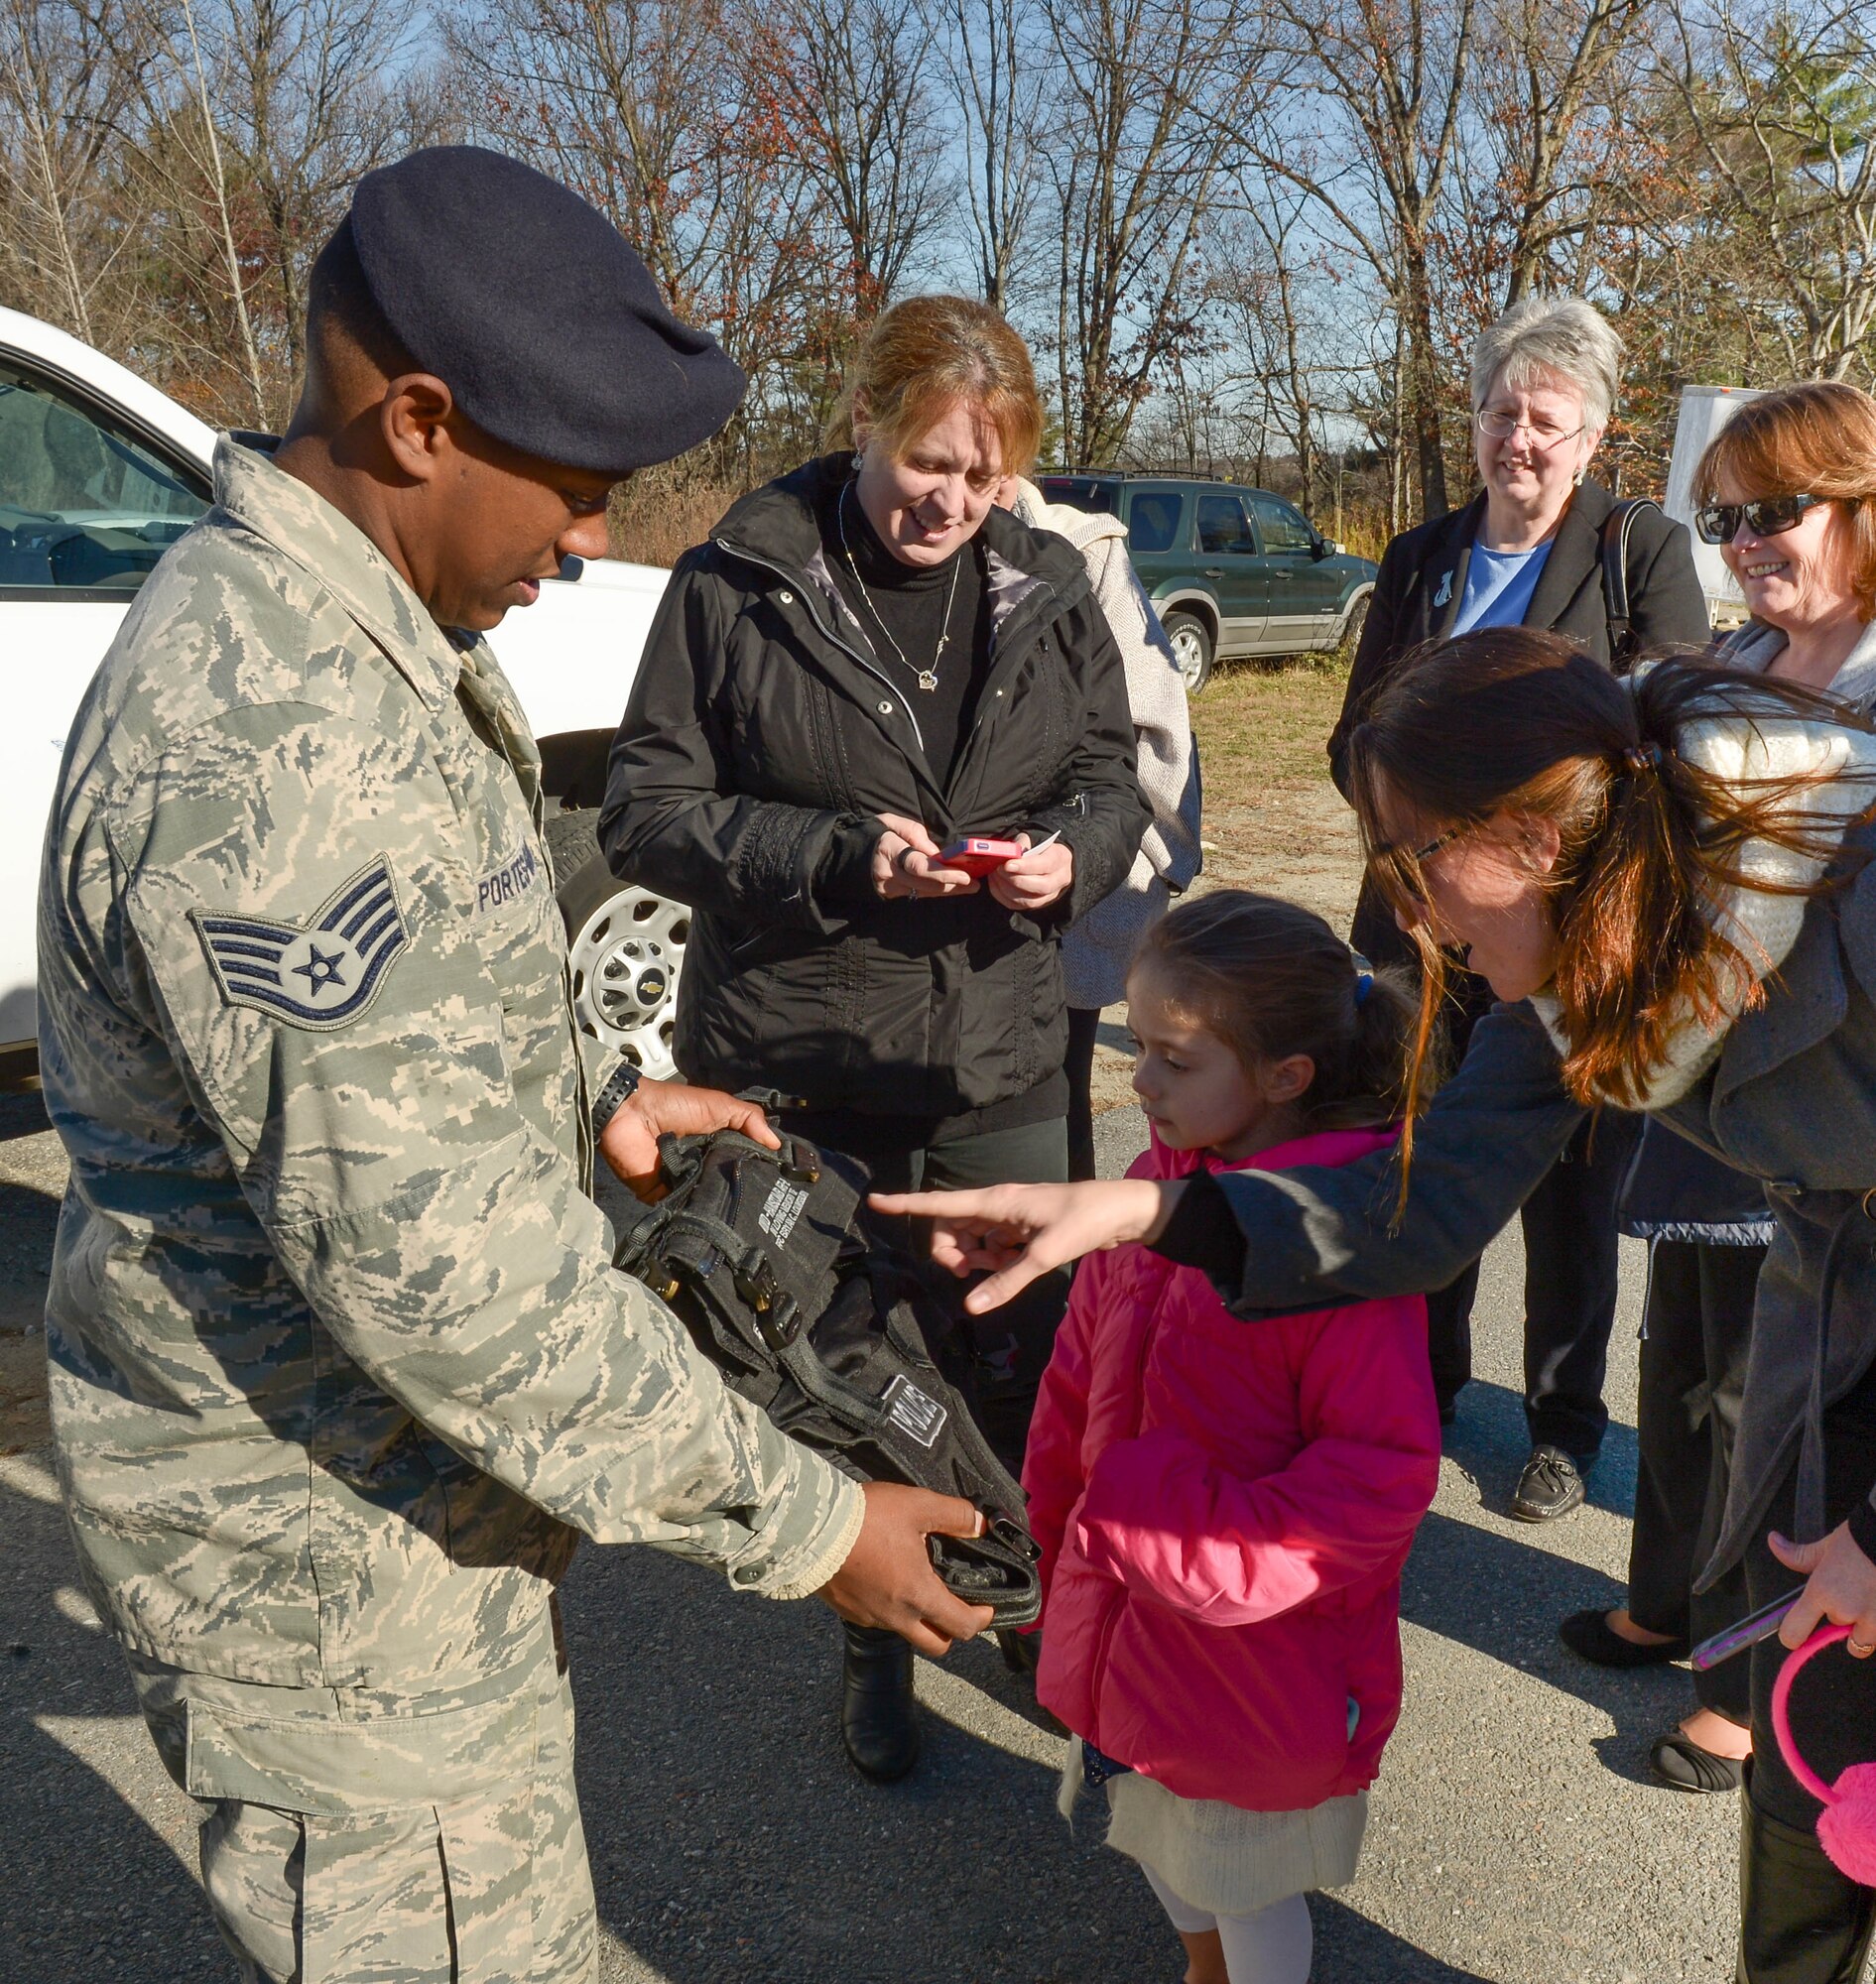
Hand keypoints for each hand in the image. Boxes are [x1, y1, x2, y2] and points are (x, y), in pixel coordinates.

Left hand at [599, 1076, 780, 1201]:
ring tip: (744, 1218)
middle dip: (743, 1194)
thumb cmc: (674, 1104)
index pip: (742, 1164)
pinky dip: (695, 1212)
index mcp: (717, 1146)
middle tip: (767, 1208)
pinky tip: (714, 1217)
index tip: (781, 1186)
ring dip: (722, 1205)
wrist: (630, 1114)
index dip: (759, 1172)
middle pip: (728, 1186)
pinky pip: (684, 1210)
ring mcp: (684, 1185)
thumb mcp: (719, 1105)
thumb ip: (749, 1119)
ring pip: (709, 1201)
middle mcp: (704, 1167)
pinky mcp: (664, 1199)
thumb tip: (777, 1145)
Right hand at [816, 1481, 995, 1654]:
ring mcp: (870, 1617)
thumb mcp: (917, 1506)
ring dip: (919, 1619)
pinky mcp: (849, 1611)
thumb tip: (980, 1523)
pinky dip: (891, 1608)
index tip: (988, 1608)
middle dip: (952, 1631)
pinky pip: (879, 1619)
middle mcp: (896, 1616)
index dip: (982, 1620)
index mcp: (919, 1595)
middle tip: (957, 1606)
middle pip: (935, 1645)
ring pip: (905, 1632)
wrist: (809, 1530)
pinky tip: (887, 1580)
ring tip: (920, 1586)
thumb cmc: (866, 1519)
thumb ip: (954, 1514)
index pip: (962, 1627)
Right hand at [868, 1177, 1180, 1311]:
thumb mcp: (1045, 1255)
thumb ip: (1007, 1280)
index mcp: (995, 1200)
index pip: (940, 1202)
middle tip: (970, 1271)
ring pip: (970, 1239)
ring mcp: (1007, 1218)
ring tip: (1001, 1269)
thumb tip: (971, 1306)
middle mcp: (996, 1205)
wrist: (1120, 1213)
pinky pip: (992, 1246)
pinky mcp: (1020, 1231)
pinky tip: (1015, 1267)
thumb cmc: (1084, 1221)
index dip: (906, 1203)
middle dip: (950, 1250)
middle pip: (949, 1226)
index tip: (875, 1201)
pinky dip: (995, 1261)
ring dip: (975, 1258)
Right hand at [872, 812, 979, 900]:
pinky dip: (937, 891)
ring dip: (949, 890)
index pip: (918, 866)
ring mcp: (889, 888)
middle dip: (953, 885)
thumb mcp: (891, 823)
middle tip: (975, 884)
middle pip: (925, 885)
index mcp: (888, 849)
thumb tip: (938, 854)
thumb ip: (916, 835)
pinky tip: (954, 888)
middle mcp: (888, 873)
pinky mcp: (890, 895)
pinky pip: (918, 894)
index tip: (965, 875)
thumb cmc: (872, 833)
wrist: (843, 855)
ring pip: (924, 893)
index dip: (943, 873)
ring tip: (971, 887)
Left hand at [988, 832, 1073, 912]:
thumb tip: (1007, 852)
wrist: (1042, 861)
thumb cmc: (1035, 848)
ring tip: (995, 874)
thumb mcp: (1031, 839)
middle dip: (1016, 879)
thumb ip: (1021, 844)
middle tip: (999, 869)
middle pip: (1042, 886)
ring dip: (1007, 888)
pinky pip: (1018, 905)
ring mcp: (1050, 895)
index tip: (1007, 864)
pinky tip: (995, 883)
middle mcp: (1060, 879)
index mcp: (1061, 858)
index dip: (1026, 866)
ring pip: (1030, 900)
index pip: (1046, 864)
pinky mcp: (1036, 904)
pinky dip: (1002, 896)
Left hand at [1771, 1520, 1875, 1653]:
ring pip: (1862, 1641)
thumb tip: (1773, 1541)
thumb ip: (1798, 1555)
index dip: (1792, 1637)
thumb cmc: (1861, 1541)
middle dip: (1842, 1617)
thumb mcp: (1826, 1546)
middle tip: (1850, 1595)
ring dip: (1864, 1628)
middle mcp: (1846, 1611)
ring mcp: (1874, 1621)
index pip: (1794, 1632)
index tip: (1794, 1636)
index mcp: (1822, 1592)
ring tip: (1869, 1601)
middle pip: (1835, 1630)